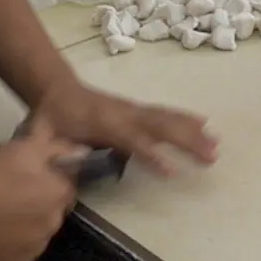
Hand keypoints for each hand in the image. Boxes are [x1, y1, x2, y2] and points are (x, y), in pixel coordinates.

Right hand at [0, 132, 82, 260]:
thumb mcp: (24, 147)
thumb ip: (57, 149)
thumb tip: (82, 152)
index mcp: (59, 195)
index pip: (64, 190)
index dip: (45, 184)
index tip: (25, 180)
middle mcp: (53, 225)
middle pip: (49, 216)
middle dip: (35, 208)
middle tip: (6, 198)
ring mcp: (34, 249)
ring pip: (33, 238)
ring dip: (21, 230)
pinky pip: (14, 257)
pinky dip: (4, 249)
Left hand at [26, 86, 218, 177]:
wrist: (57, 89)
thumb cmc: (51, 118)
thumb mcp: (44, 136)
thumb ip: (54, 153)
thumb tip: (68, 170)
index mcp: (102, 123)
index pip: (131, 140)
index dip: (151, 155)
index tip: (173, 172)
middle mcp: (124, 114)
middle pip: (160, 126)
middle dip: (187, 141)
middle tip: (211, 156)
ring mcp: (133, 110)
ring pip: (167, 119)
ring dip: (193, 132)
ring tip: (215, 145)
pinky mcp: (137, 110)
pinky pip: (165, 114)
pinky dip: (186, 118)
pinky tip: (203, 123)